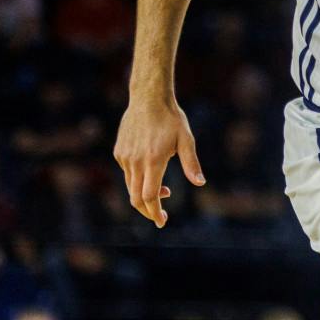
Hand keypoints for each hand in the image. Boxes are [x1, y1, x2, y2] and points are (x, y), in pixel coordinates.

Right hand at [114, 96, 204, 227]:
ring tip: (165, 191)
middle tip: (161, 216)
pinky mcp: (119, 152)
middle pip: (136, 198)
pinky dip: (137, 180)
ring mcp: (125, 157)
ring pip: (130, 187)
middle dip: (148, 211)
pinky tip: (151, 171)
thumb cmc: (171, 118)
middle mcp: (135, 161)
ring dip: (144, 195)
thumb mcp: (186, 139)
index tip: (161, 222)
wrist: (148, 98)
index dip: (155, 213)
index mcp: (153, 161)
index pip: (150, 197)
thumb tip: (200, 183)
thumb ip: (191, 163)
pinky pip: (127, 173)